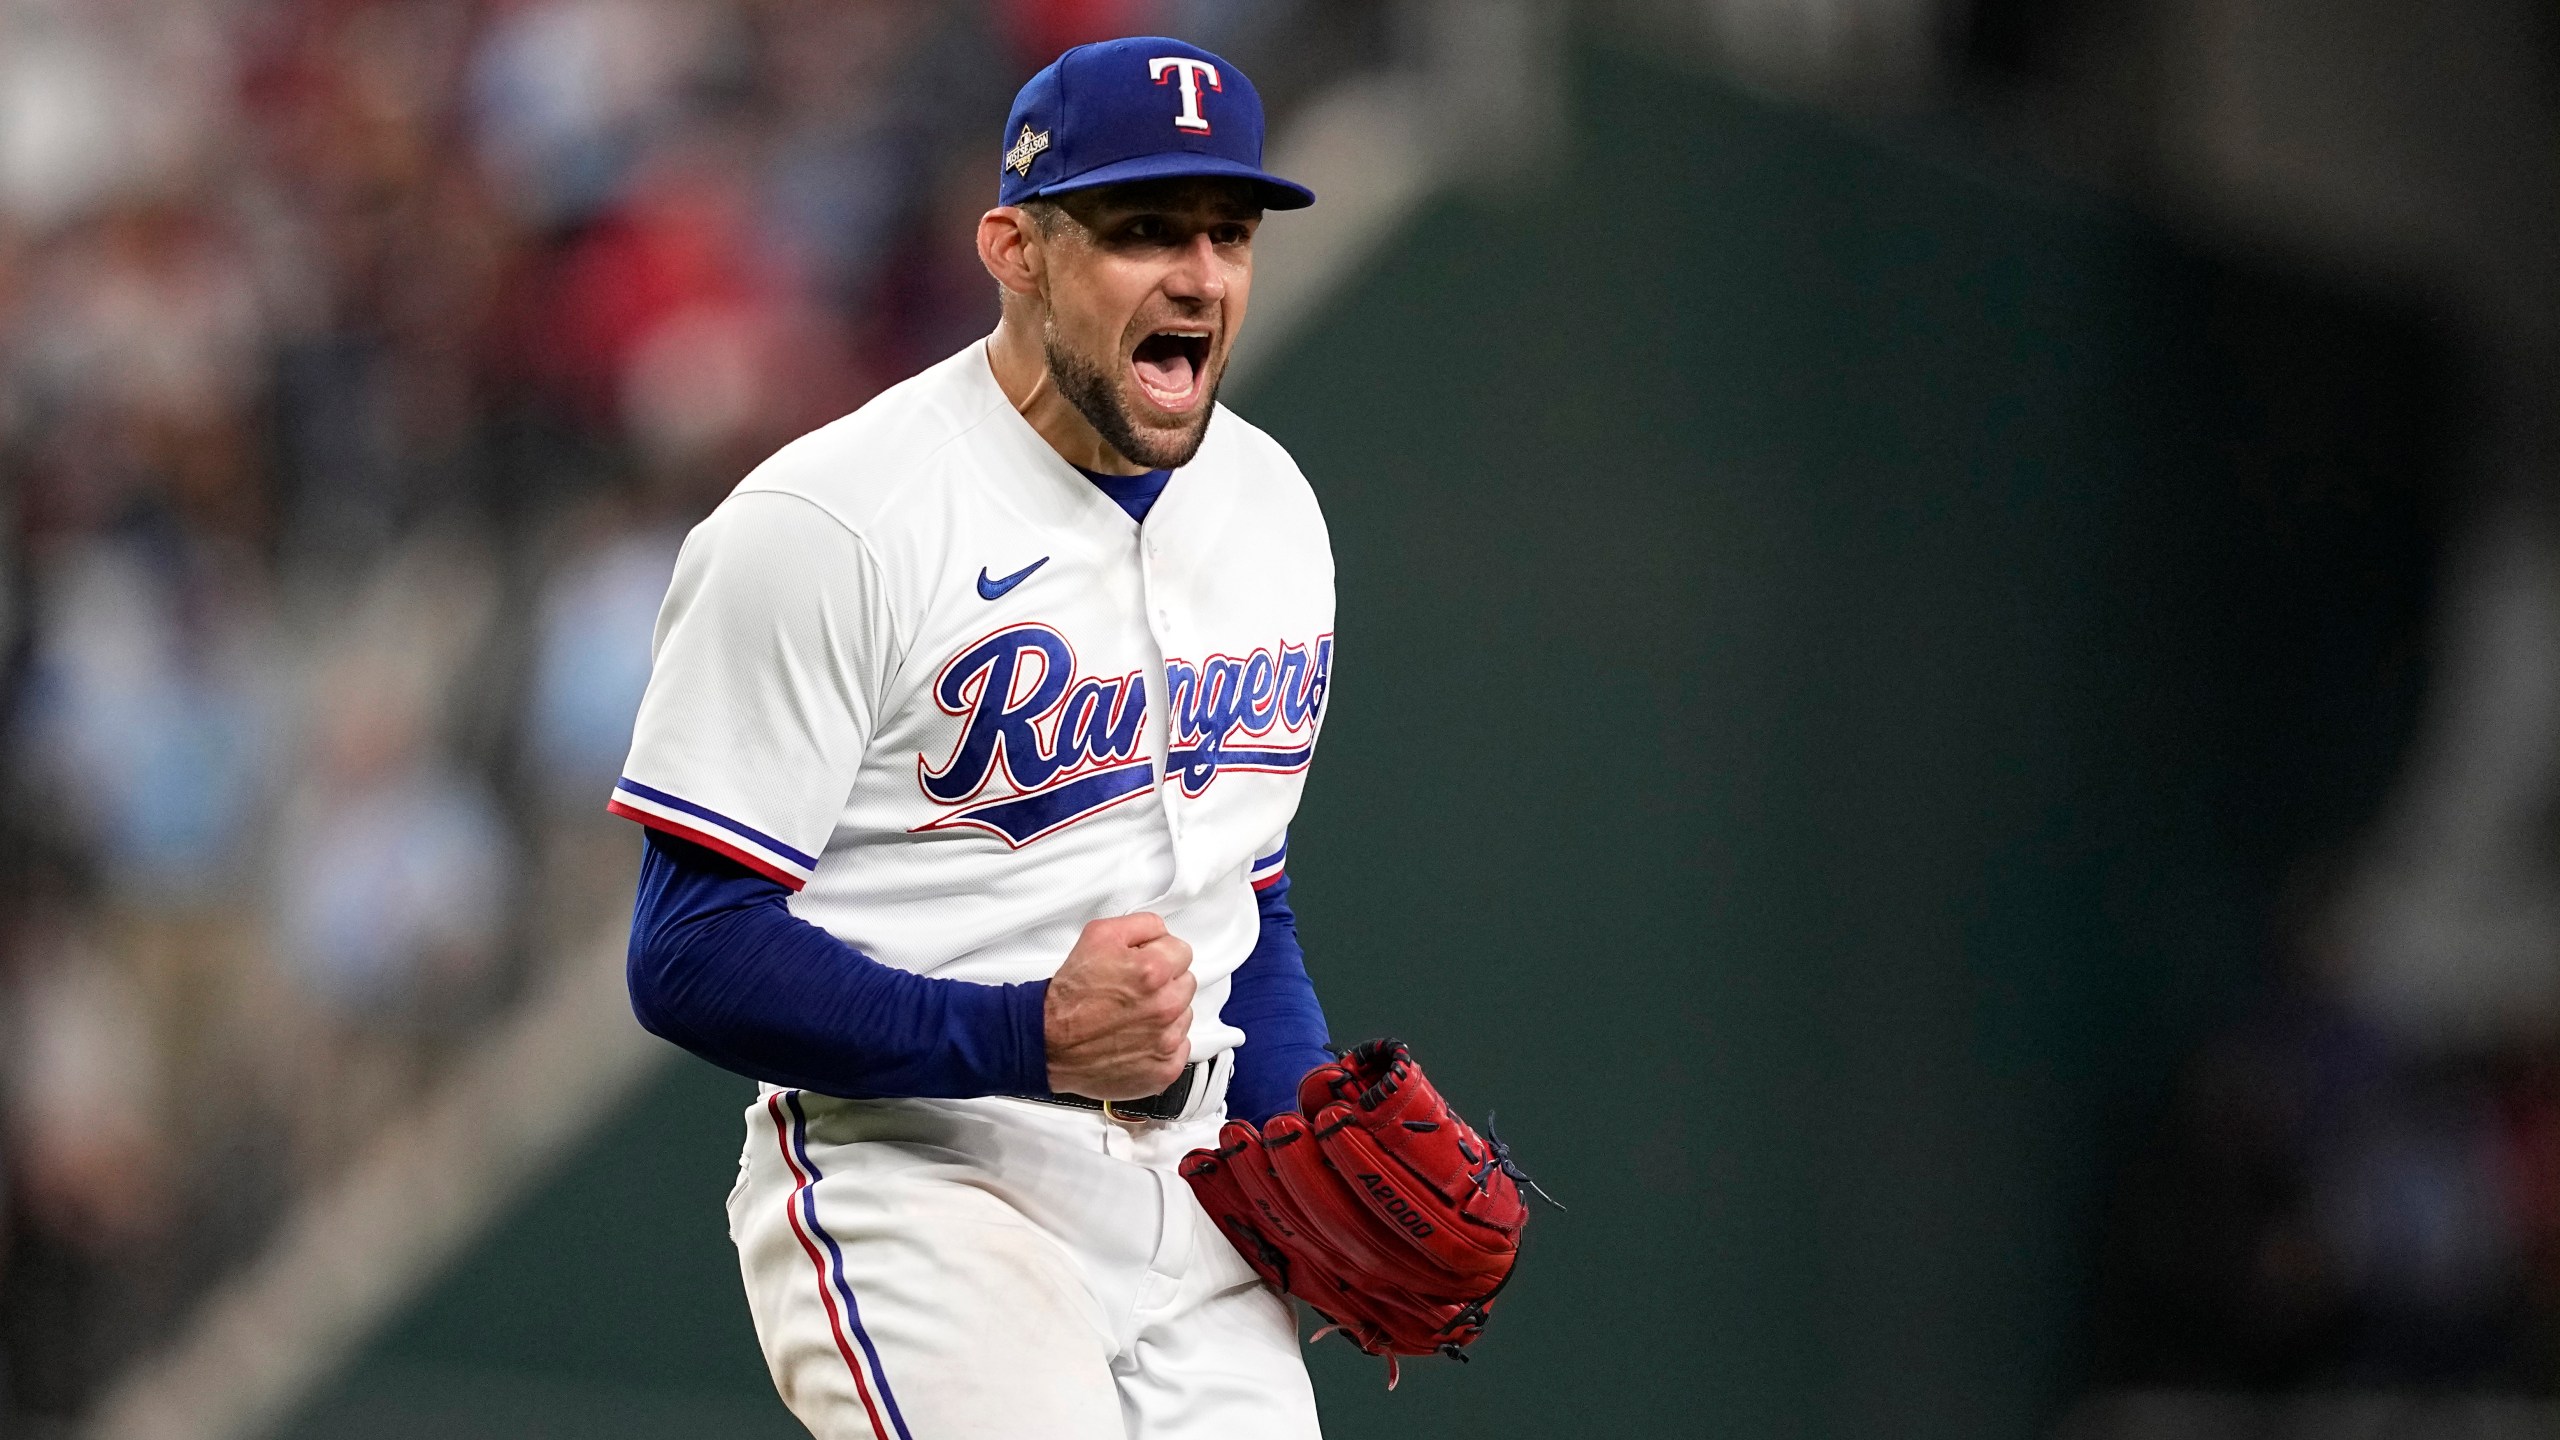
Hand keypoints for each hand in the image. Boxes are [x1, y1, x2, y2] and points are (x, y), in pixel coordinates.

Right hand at [1044, 912, 1194, 1099]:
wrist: (1049, 1043)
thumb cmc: (1070, 996)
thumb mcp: (1098, 935)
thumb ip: (1142, 925)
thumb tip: (1162, 932)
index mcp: (1153, 970)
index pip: (1183, 951)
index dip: (1159, 955)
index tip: (1143, 966)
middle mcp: (1165, 1006)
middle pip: (1187, 983)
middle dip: (1165, 983)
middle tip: (1133, 991)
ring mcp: (1166, 1040)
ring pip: (1184, 1015)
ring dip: (1165, 1014)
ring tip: (1131, 1016)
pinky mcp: (1164, 1069)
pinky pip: (1180, 1048)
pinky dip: (1162, 1044)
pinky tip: (1137, 1039)